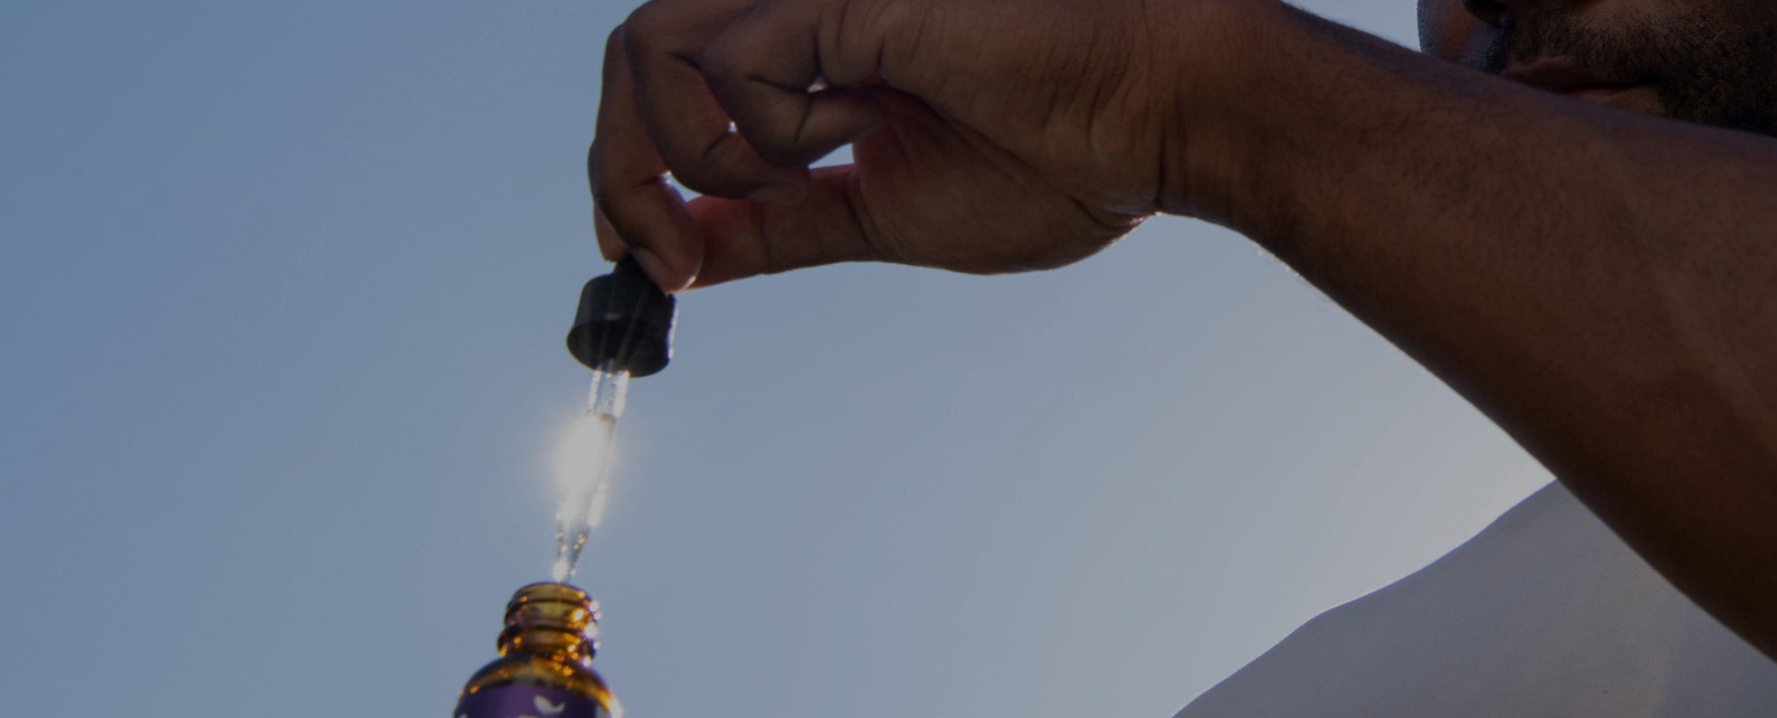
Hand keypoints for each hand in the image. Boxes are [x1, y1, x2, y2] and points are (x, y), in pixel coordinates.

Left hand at [589, 0, 1253, 288]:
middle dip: (617, 172)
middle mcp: (794, 3)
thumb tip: (681, 257)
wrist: (1159, 122)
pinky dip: (761, 130)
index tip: (634, 258)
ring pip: (647, 45)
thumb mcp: (876, 214)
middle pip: (627, 56)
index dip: (616, 168)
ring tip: (779, 185)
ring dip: (683, 151)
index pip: (655, 79)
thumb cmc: (1056, 157)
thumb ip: (775, 227)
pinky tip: (846, 131)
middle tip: (663, 259)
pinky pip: (730, 61)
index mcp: (805, 46)